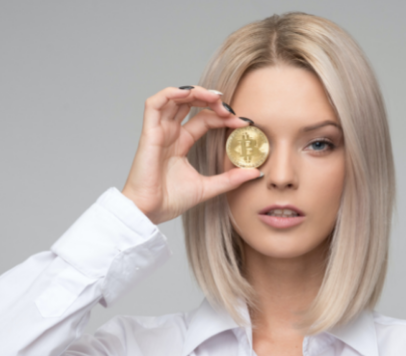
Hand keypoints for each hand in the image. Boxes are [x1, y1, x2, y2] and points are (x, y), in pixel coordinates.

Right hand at [121, 86, 259, 224]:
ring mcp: (159, 132)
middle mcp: (170, 134)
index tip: (244, 123)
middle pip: (190, 104)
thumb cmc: (170, 201)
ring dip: (195, 92)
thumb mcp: (208, 187)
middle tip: (230, 108)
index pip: (204, 119)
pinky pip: (154, 104)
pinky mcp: (149, 133)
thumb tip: (256, 173)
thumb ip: (231, 179)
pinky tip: (190, 94)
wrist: (150, 212)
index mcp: (181, 143)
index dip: (223, 117)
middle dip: (211, 101)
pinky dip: (171, 93)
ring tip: (215, 98)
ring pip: (174, 98)